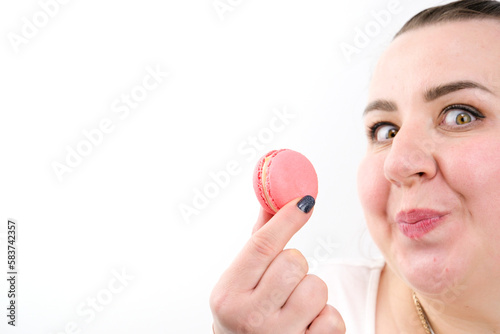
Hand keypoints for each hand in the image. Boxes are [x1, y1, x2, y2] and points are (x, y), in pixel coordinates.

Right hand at [210, 196, 345, 332]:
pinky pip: (332, 318)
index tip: (305, 201)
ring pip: (316, 287)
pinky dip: (324, 318)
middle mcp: (250, 317)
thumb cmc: (246, 312)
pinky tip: (306, 325)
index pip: (260, 246)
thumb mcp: (241, 280)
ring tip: (294, 306)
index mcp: (229, 295)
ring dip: (311, 292)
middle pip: (293, 262)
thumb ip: (258, 242)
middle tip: (284, 279)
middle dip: (295, 265)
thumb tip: (272, 199)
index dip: (286, 219)